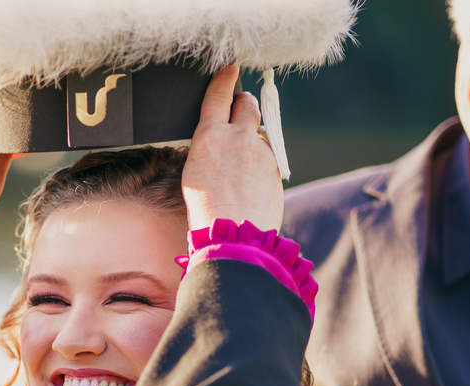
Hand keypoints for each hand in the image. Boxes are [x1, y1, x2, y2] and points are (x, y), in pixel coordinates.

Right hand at [182, 64, 283, 231]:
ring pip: (258, 131)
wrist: (235, 235)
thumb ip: (209, 148)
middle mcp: (238, 138)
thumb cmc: (207, 211)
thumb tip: (220, 139)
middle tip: (238, 109)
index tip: (229, 66)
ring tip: (240, 163)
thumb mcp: (194, 173)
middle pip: (246, 103)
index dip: (224, 77)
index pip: (218, 95)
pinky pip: (268, 154)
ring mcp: (261, 151)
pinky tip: (250, 180)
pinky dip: (260, 160)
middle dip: (243, 103)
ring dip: (251, 136)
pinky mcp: (276, 166)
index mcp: (210, 138)